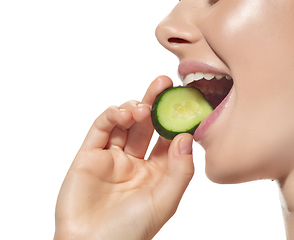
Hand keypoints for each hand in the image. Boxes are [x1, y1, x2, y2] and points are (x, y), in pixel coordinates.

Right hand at [54, 76, 193, 239]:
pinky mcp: (89, 155)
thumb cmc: (131, 231)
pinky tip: (123, 112)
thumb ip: (180, 170)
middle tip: (164, 82)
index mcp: (157, 172)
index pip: (169, 138)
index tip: (185, 100)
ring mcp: (112, 157)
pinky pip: (101, 129)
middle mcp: (135, 162)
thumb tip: (187, 138)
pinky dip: (111, 115)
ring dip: (134, 108)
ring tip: (142, 107)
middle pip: (147, 125)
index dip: (176, 119)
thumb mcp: (164, 201)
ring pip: (125, 123)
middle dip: (155, 103)